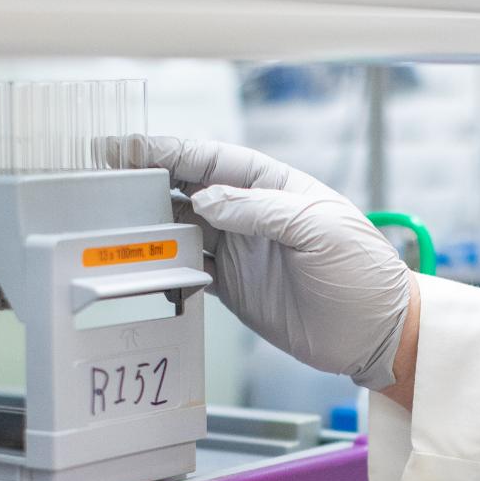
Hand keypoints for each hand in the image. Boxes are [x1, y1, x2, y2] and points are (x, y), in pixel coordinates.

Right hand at [119, 135, 413, 391]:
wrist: (377, 333)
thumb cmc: (363, 272)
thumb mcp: (319, 230)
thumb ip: (260, 212)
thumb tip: (205, 200)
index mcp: (273, 187)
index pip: (212, 160)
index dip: (170, 151)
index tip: (128, 147)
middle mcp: (251, 214)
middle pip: (187, 189)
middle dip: (146, 182)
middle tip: (103, 181)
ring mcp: (240, 251)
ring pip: (181, 229)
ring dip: (149, 226)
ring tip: (111, 222)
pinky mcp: (233, 288)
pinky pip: (189, 270)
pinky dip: (165, 268)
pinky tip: (143, 266)